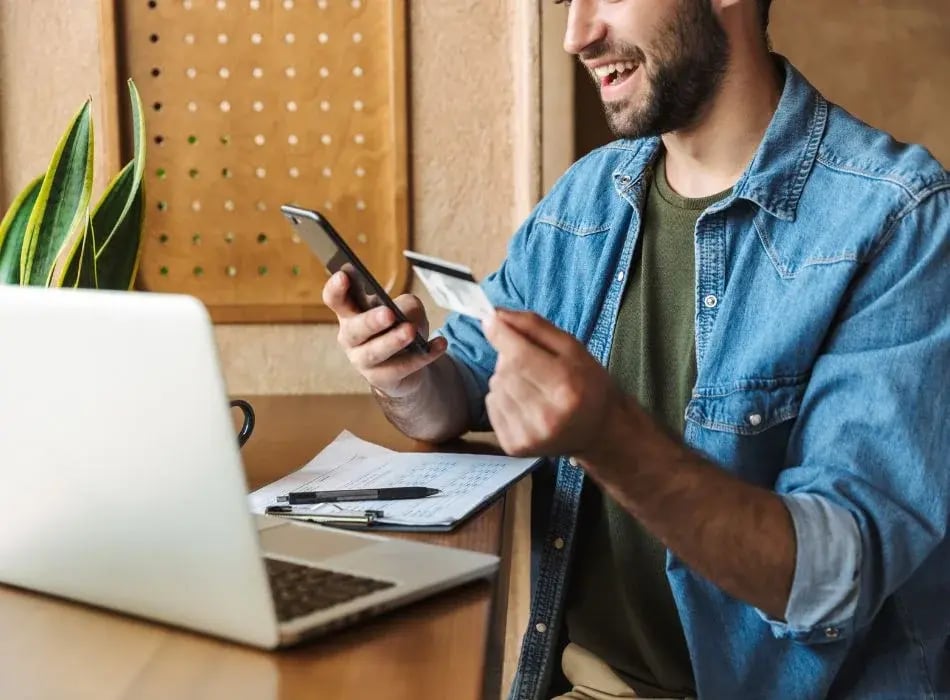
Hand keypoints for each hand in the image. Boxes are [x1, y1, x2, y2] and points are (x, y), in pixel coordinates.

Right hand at [323, 271, 446, 396]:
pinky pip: (401, 368)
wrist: (409, 364)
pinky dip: (423, 356)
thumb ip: (406, 306)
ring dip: (394, 341)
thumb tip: (408, 317)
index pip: (335, 299)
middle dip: (371, 321)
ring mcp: (363, 361)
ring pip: (375, 353)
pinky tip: (439, 344)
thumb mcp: (406, 309)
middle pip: (354, 329)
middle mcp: (351, 338)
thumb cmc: (400, 327)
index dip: (336, 289)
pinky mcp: (382, 379)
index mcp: (351, 313)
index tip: (343, 276)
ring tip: (411, 331)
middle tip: (389, 313)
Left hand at [482, 309, 625, 457]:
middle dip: (510, 358)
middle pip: (505, 371)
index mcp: (566, 387)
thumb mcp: (572, 347)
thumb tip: (495, 315)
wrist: (600, 431)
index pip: (519, 356)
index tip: (491, 320)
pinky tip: (524, 402)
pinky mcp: (515, 446)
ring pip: (495, 387)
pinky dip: (502, 398)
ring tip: (531, 386)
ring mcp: (530, 435)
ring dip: (506, 379)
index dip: (500, 334)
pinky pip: (491, 407)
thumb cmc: (588, 384)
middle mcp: (547, 415)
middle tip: (531, 363)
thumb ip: (534, 327)